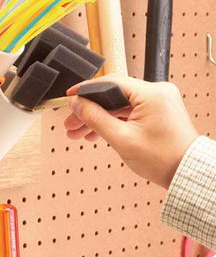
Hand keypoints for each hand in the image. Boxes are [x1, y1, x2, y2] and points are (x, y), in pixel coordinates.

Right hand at [64, 74, 198, 188]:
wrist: (187, 174)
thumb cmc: (164, 159)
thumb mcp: (122, 139)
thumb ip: (96, 118)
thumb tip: (77, 104)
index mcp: (151, 94)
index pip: (110, 82)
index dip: (86, 90)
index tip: (70, 97)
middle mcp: (157, 92)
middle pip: (112, 94)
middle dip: (90, 110)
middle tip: (71, 123)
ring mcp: (158, 102)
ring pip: (119, 104)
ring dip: (99, 117)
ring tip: (80, 132)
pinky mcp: (158, 111)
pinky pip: (129, 111)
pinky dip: (113, 120)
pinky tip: (98, 132)